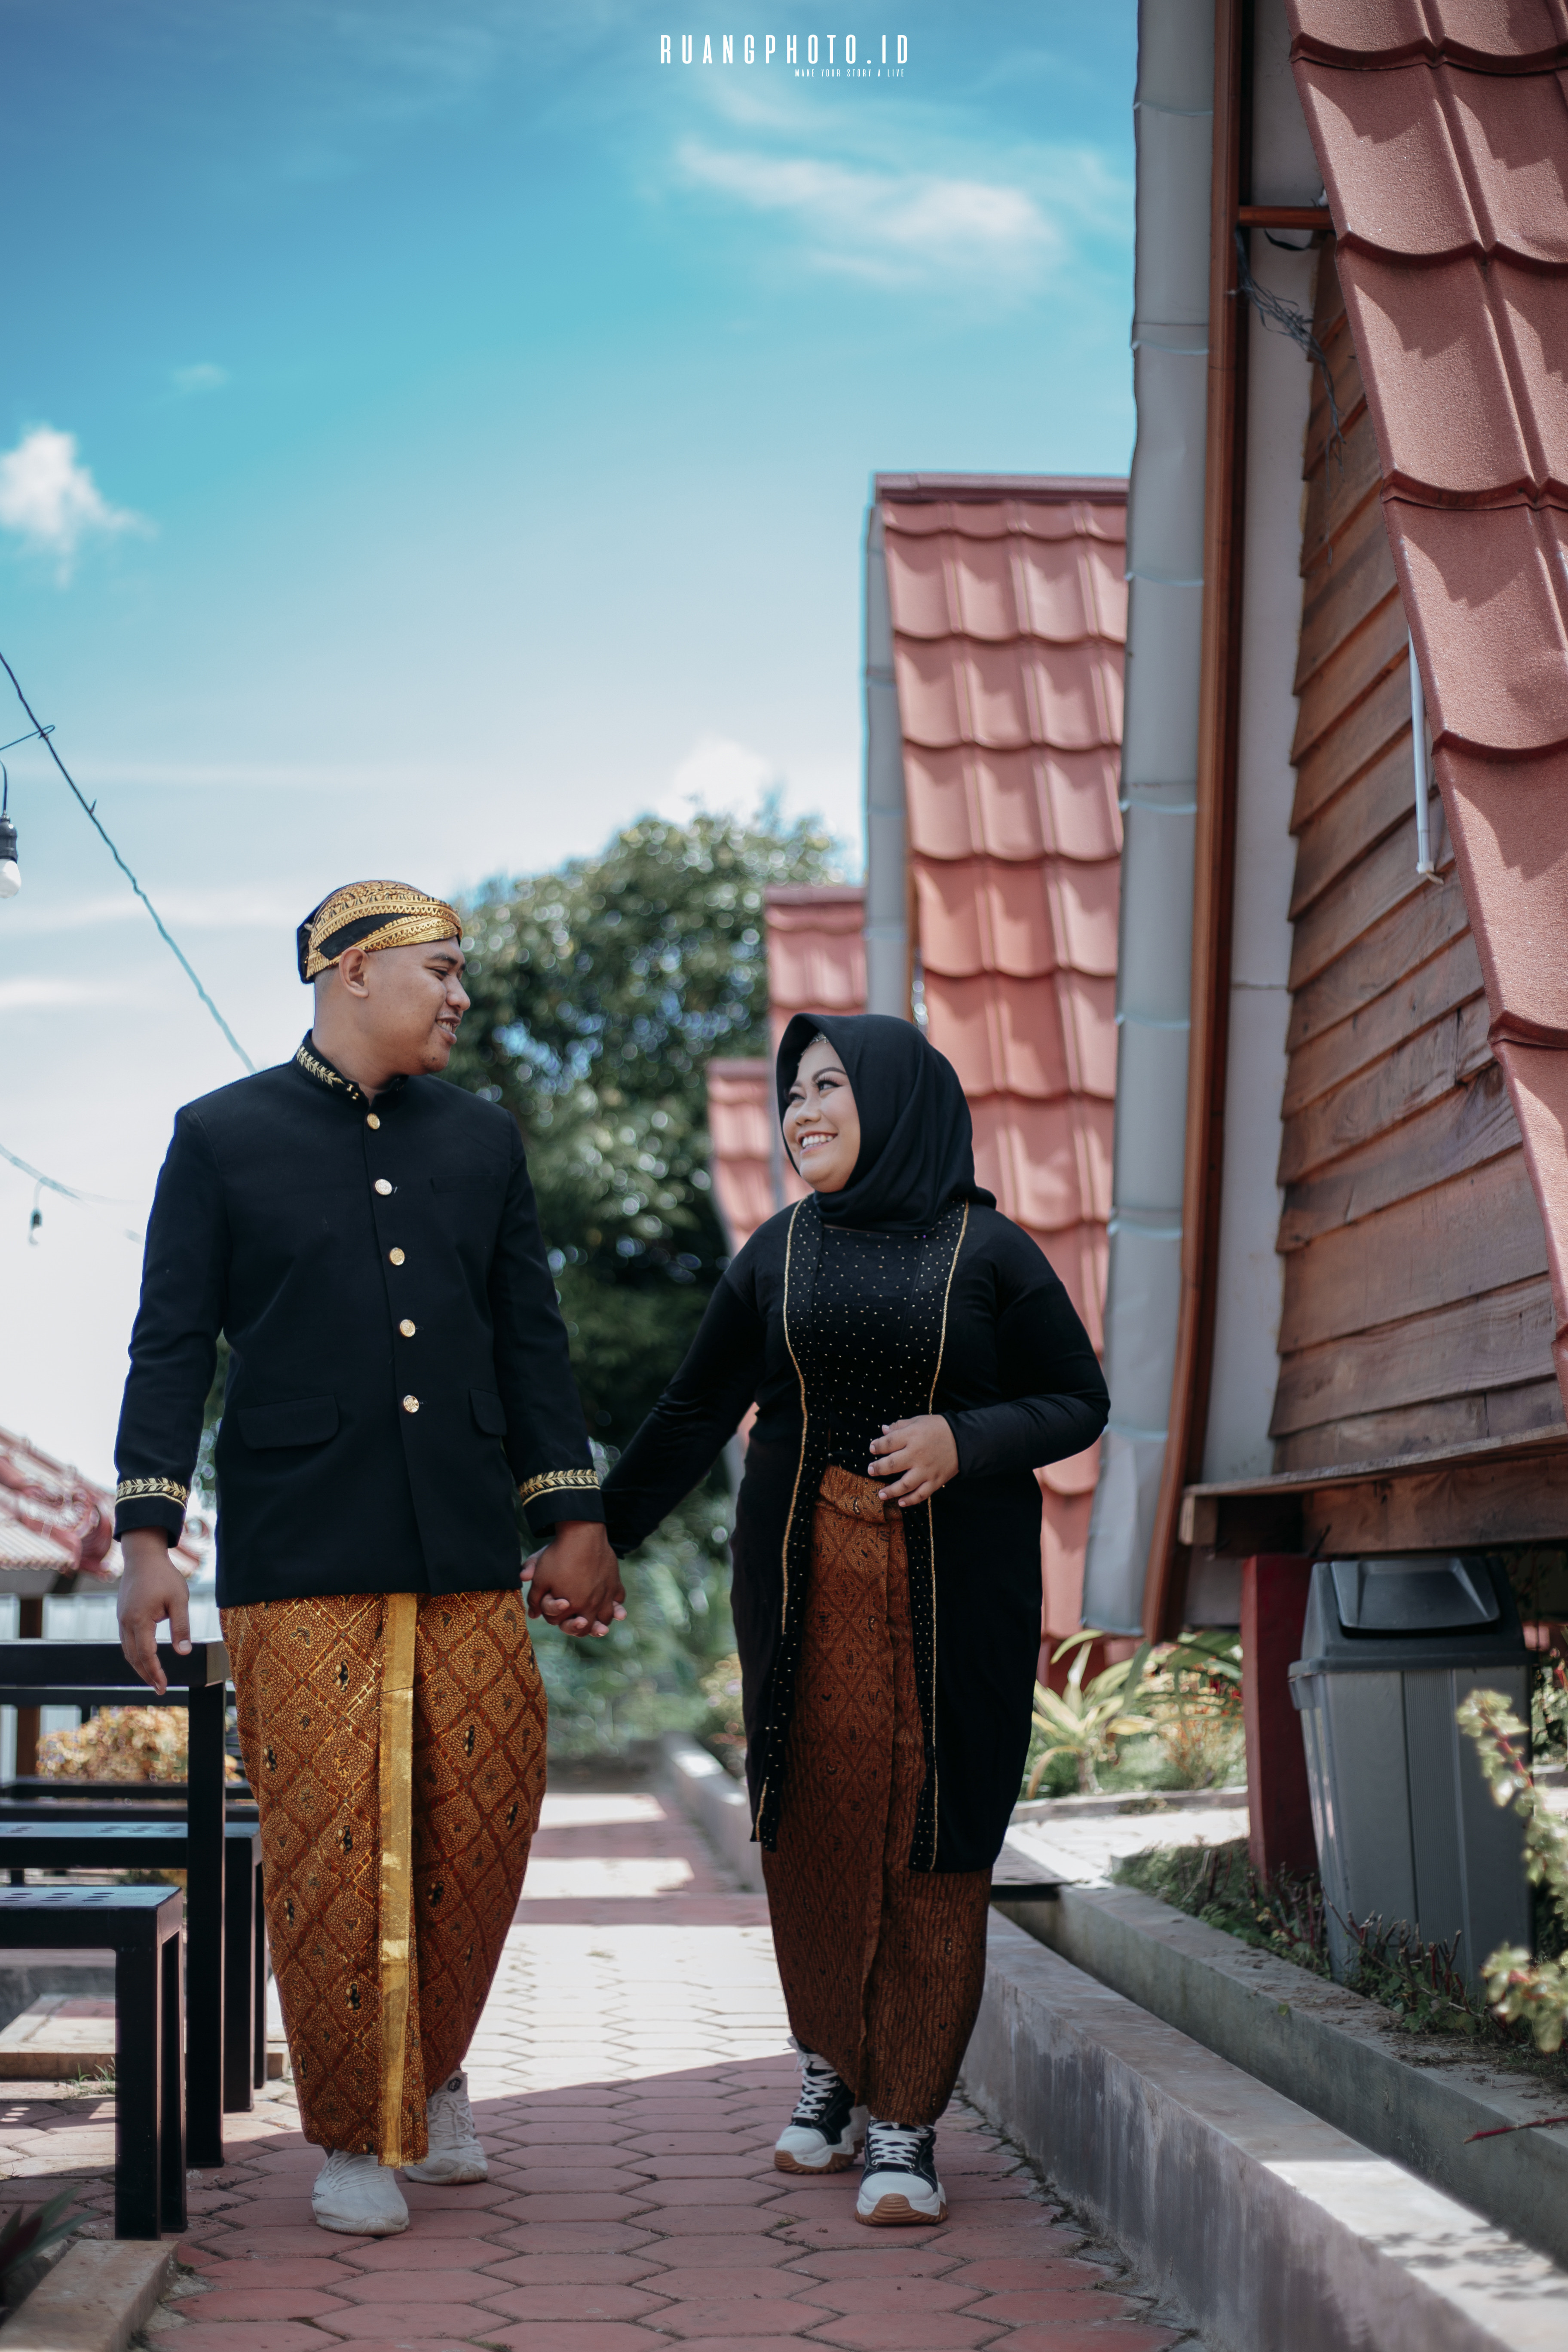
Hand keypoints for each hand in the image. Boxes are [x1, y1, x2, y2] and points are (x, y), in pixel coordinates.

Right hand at [117, 1529, 192, 1693]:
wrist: (143, 1556)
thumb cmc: (164, 1576)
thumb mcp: (179, 1600)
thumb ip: (181, 1627)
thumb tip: (184, 1652)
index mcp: (139, 1621)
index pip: (146, 1656)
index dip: (155, 1673)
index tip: (163, 1687)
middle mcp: (126, 1623)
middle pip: (133, 1657)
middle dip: (146, 1675)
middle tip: (159, 1688)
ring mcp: (121, 1619)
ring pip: (127, 1650)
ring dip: (139, 1666)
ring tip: (152, 1677)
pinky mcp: (122, 1615)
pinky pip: (126, 1640)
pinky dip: (134, 1653)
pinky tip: (144, 1657)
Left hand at [523, 1520, 625, 1637]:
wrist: (582, 1534)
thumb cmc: (558, 1556)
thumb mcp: (540, 1578)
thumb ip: (535, 1599)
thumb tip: (533, 1615)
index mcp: (571, 1607)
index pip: (563, 1624)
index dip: (555, 1618)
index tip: (554, 1608)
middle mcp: (591, 1605)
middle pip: (587, 1628)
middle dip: (579, 1628)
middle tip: (576, 1620)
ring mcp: (606, 1595)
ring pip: (607, 1618)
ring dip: (601, 1621)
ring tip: (595, 1617)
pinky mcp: (615, 1582)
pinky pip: (619, 1599)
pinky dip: (616, 1604)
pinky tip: (611, 1602)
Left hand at [868, 1414, 958, 1506]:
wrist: (965, 1439)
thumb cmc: (939, 1428)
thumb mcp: (919, 1421)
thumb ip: (900, 1426)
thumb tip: (883, 1430)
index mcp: (912, 1436)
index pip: (888, 1443)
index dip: (877, 1446)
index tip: (872, 1449)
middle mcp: (917, 1454)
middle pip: (892, 1464)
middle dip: (878, 1468)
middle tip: (871, 1470)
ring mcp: (926, 1470)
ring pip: (904, 1484)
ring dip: (890, 1491)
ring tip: (880, 1494)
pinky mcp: (936, 1481)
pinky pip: (921, 1494)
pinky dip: (910, 1500)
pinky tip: (900, 1502)